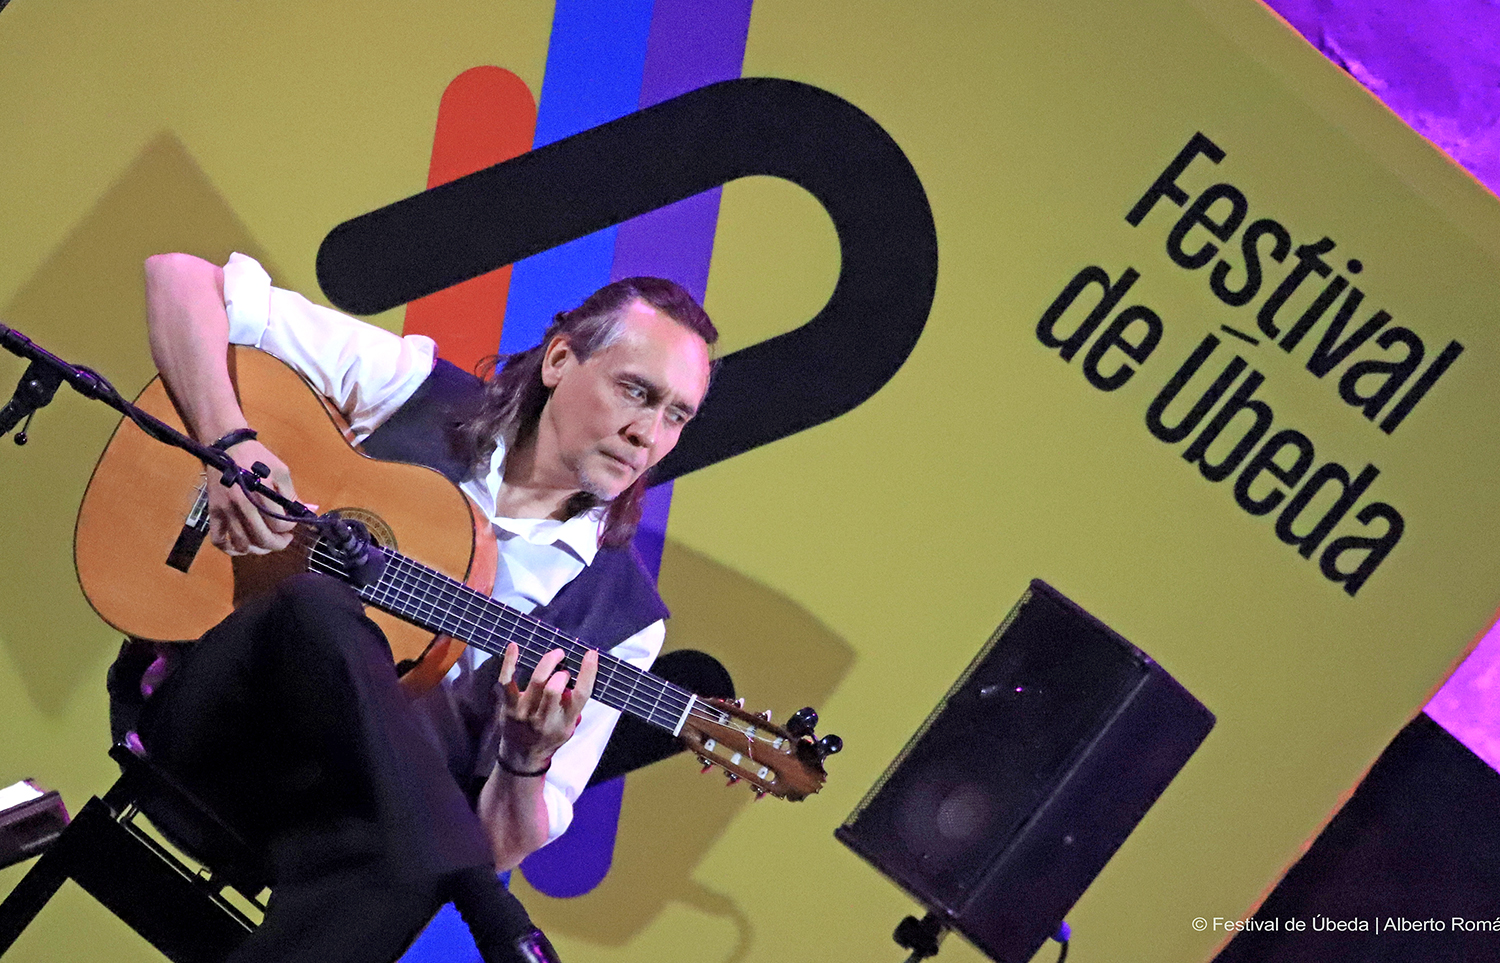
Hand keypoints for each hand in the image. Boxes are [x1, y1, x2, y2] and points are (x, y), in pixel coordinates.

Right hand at [206, 438, 305, 554]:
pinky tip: (243, 546)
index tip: (291, 524)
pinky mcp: (213, 512)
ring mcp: (225, 510)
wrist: (228, 447)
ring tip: (266, 543)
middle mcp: (241, 505)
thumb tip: (303, 512)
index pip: (279, 524)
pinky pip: (218, 540)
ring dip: (258, 549)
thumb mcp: (281, 471)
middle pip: (262, 539)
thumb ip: (292, 494)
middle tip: (285, 540)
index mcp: (260, 493)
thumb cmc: (257, 457)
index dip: (290, 528)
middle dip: (278, 544)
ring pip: (242, 544)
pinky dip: (230, 549)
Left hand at [494, 643, 597, 772]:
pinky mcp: (509, 707)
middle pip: (554, 688)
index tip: (591, 654)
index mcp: (565, 722)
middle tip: (563, 666)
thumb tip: (578, 677)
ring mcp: (525, 713)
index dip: (587, 673)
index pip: (580, 696)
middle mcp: (545, 719)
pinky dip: (510, 663)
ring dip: (547, 662)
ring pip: (536, 681)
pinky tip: (514, 646)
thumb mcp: (569, 727)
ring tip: (555, 655)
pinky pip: (507, 682)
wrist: (522, 757)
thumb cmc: (549, 737)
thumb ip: (574, 706)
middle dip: (561, 671)